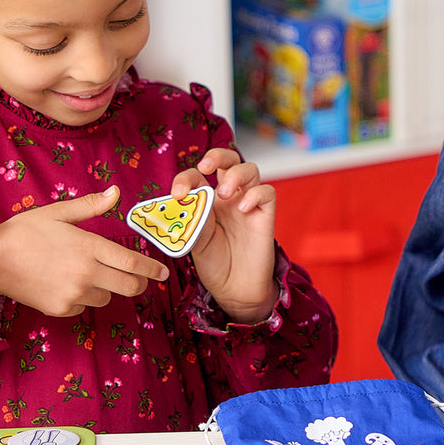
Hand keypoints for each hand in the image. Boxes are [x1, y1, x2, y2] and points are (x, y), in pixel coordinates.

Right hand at [0, 186, 167, 316]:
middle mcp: (86, 274)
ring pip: (108, 296)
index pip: (133, 262)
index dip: (153, 269)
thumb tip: (116, 191)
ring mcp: (74, 294)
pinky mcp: (62, 310)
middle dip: (139, 282)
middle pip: (130, 286)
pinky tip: (66, 283)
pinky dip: (84, 297)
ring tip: (84, 272)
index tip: (165, 272)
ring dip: (106, 287)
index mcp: (89, 247)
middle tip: (137, 276)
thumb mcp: (58, 212)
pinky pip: (85, 306)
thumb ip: (91, 205)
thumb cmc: (24, 232)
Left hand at [172, 149, 276, 323]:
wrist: (235, 289)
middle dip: (216, 155)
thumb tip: (187, 200)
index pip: (198, 176)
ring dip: (236, 174)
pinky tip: (243, 208)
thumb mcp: (196, 241)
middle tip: (205, 166)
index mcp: (208, 200)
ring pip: (250, 169)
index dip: (186, 178)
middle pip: (228, 159)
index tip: (177, 194)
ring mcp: (248, 204)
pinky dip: (256, 194)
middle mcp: (229, 197)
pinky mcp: (265, 215)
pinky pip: (267, 192)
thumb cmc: (214, 264)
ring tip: (225, 193)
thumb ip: (195, 218)